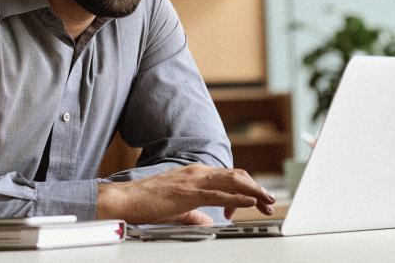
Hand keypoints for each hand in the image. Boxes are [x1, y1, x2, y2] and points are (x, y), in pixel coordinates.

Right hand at [96, 164, 274, 224]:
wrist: (125, 199)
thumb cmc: (146, 203)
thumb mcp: (178, 209)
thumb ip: (195, 214)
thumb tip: (209, 222)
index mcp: (195, 174)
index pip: (228, 177)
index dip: (246, 188)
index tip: (255, 202)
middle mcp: (197, 172)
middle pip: (236, 176)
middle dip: (256, 188)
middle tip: (269, 202)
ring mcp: (193, 180)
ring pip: (232, 181)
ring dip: (253, 191)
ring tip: (267, 200)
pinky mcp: (188, 193)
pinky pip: (218, 193)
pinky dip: (238, 197)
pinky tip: (249, 202)